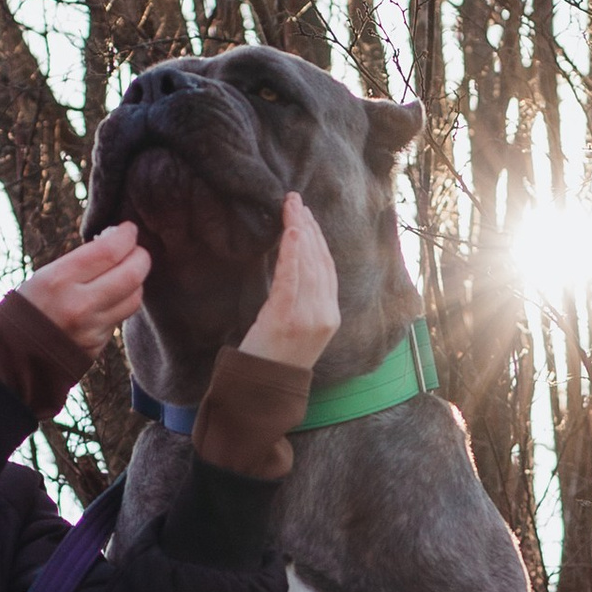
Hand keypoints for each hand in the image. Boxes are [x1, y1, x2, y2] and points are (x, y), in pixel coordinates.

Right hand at [21, 217, 148, 351]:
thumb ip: (80, 262)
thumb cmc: (28, 306)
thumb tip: (116, 244)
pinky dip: (122, 303)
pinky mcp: (97, 346)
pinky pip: (120, 318)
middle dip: (141, 256)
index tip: (128, 229)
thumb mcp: (45, 276)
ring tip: (128, 271)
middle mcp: (78, 305)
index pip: (109, 251)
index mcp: (58, 280)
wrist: (12, 355)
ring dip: (137, 281)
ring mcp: (91, 329)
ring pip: (134, 298)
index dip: (126, 236)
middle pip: (132, 274)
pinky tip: (113, 296)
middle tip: (136, 249)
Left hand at [241, 194, 339, 369]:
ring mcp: (308, 317)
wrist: (261, 390)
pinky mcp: (287, 317)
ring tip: (292, 207)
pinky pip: (292, 278)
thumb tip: (294, 268)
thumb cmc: (272, 358)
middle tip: (296, 201)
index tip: (307, 215)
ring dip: (300, 231)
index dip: (319, 239)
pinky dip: (293, 252)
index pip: (328, 268)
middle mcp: (325, 315)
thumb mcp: (295, 329)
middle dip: (309, 227)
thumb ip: (301, 301)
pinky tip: (292, 231)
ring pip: (308, 265)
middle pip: (320, 261)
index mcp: (330, 316)